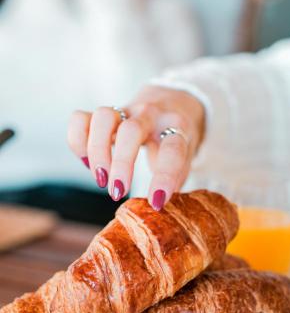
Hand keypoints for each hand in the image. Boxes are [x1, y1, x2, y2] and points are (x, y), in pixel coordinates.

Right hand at [68, 86, 204, 209]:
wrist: (173, 101)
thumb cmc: (177, 138)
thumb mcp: (187, 156)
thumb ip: (176, 179)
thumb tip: (161, 210)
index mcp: (177, 127)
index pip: (172, 149)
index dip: (164, 177)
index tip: (155, 203)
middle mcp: (150, 114)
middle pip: (131, 130)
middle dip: (121, 164)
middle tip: (117, 193)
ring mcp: (125, 110)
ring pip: (103, 117)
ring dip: (97, 152)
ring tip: (101, 180)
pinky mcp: (104, 113)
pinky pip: (80, 118)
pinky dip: (77, 141)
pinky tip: (87, 162)